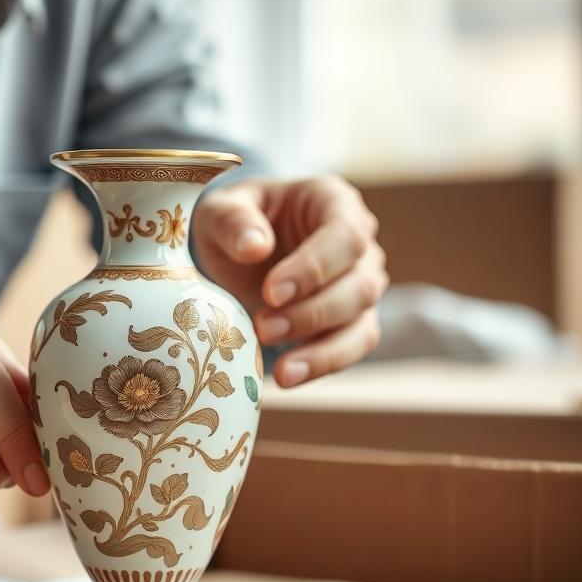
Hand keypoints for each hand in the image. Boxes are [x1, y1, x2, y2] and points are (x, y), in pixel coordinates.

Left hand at [194, 176, 387, 386]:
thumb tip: (255, 247)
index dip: (314, 267)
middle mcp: (359, 245)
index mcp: (333, 203)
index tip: (272, 292)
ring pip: (362, 323)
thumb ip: (233, 220)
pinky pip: (352, 349)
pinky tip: (290, 378)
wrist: (238, 252)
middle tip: (265, 328)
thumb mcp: (219, 210)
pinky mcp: (352, 323)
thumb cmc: (235, 223)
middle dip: (313, 312)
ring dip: (322, 349)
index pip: (345, 235)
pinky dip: (323, 365)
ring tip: (280, 369)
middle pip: (360, 284)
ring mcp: (361, 285)